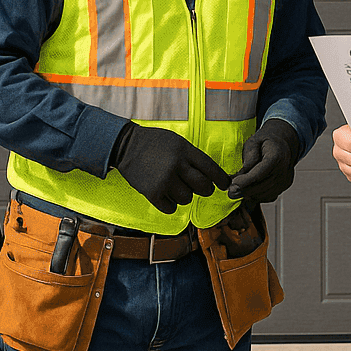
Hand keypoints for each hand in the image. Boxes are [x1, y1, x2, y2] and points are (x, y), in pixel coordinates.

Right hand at [111, 122, 232, 213]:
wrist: (125, 145)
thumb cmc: (154, 142)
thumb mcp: (177, 142)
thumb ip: (192, 156)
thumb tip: (211, 175)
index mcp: (185, 151)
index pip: (211, 168)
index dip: (221, 179)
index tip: (225, 185)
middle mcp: (176, 166)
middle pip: (203, 187)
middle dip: (205, 190)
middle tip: (200, 188)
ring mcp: (164, 180)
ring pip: (187, 199)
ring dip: (185, 196)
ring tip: (175, 187)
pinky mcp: (151, 193)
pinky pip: (171, 208)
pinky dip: (171, 205)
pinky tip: (166, 196)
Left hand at [228, 119, 300, 203]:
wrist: (282, 144)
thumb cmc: (266, 141)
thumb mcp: (254, 141)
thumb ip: (249, 155)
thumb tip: (242, 172)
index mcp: (276, 156)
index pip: (260, 173)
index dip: (246, 181)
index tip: (233, 184)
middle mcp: (283, 169)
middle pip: (262, 185)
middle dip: (244, 190)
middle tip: (230, 192)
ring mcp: (285, 179)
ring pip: (265, 194)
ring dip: (250, 195)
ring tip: (238, 190)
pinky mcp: (284, 186)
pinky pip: (269, 196)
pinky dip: (257, 196)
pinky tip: (249, 191)